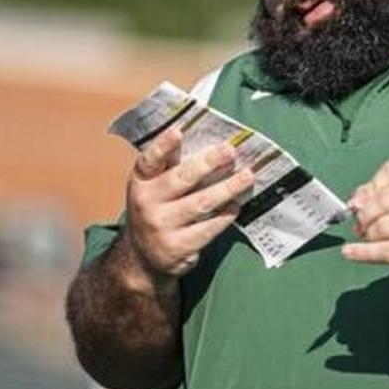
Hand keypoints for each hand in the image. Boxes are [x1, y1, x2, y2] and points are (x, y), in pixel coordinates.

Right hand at [123, 126, 253, 284]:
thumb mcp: (154, 186)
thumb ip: (173, 166)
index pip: (149, 160)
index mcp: (140, 181)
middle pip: (181, 179)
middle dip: (208, 163)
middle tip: (230, 151)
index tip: (179, 131)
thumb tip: (211, 143)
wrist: (143, 257)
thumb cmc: (158, 208)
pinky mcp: (177, 248)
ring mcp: (161, 227)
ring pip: (201, 203)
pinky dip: (224, 216)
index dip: (163, 145)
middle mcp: (146, 203)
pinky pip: (207, 229)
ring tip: (247, 176)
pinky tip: (236, 206)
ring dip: (228, 188)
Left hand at [342, 158, 388, 294]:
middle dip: (365, 213)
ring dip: (367, 234)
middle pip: (384, 200)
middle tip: (361, 222)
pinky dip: (362, 252)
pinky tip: (350, 252)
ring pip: (382, 227)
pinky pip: (384, 251)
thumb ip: (385, 194)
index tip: (366, 197)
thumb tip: (356, 200)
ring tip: (368, 237)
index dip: (374, 184)